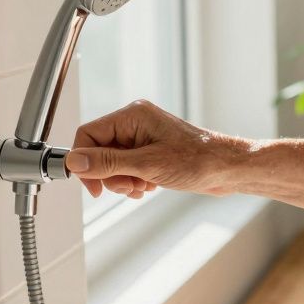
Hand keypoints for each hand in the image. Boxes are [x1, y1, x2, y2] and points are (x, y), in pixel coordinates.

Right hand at [65, 99, 250, 199]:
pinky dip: (134, 181)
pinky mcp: (152, 152)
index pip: (88, 134)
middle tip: (129, 186)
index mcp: (133, 116)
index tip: (94, 187)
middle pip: (99, 151)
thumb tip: (75, 162)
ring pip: (113, 163)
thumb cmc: (198, 161)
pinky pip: (128, 168)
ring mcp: (144, 138)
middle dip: (109, 175)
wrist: (228, 169)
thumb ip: (108, 163)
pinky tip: (149, 187)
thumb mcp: (147, 165)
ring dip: (123, 181)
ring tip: (143, 187)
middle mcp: (136, 123)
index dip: (85, 162)